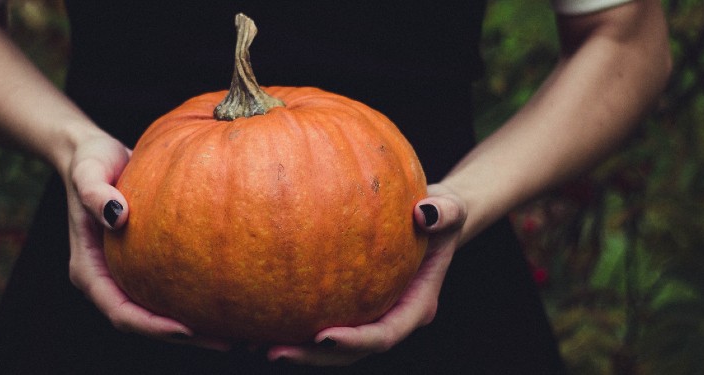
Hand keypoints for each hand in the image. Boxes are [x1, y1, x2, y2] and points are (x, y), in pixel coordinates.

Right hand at [61, 134, 230, 351]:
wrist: (95, 154)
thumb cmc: (90, 161)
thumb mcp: (88, 171)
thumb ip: (95, 193)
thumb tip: (118, 216)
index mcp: (89, 271)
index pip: (120, 312)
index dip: (151, 326)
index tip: (186, 329)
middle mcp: (109, 280)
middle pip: (145, 322)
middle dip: (184, 337)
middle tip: (228, 342)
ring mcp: (127, 275)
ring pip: (161, 312)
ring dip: (196, 326)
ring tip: (239, 331)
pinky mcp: (146, 265)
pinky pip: (172, 289)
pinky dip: (198, 298)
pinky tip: (232, 297)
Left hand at [265, 183, 466, 365]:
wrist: (429, 219)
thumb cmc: (439, 212)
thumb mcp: (451, 207)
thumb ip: (445, 212)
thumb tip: (425, 213)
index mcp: (415, 306)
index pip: (384, 335)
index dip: (355, 342)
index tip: (323, 337)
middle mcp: (388, 317)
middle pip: (350, 352)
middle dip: (313, 357)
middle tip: (274, 352)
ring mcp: (366, 314)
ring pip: (329, 345)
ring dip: (295, 348)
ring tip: (253, 343)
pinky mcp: (347, 304)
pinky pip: (317, 317)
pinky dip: (289, 321)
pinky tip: (255, 315)